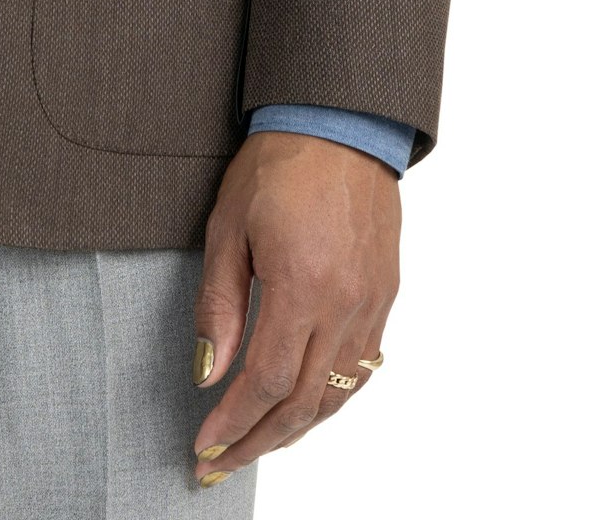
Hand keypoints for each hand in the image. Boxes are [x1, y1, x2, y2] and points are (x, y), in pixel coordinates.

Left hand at [189, 132, 398, 482]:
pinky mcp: (385, 296)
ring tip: (256, 447)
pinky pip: (362, 368)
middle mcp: (344, 305)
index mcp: (302, 285)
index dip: (234, 422)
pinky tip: (306, 409)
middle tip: (220, 466)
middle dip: (259, 442)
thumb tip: (208, 372)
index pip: (267, 380)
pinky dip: (332, 399)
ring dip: (296, 430)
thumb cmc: (279, 165)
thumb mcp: (228, 226)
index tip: (205, 447)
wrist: (340, 125)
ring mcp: (371, 304)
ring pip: (338, 394)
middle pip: (304, 403)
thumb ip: (219, 303)